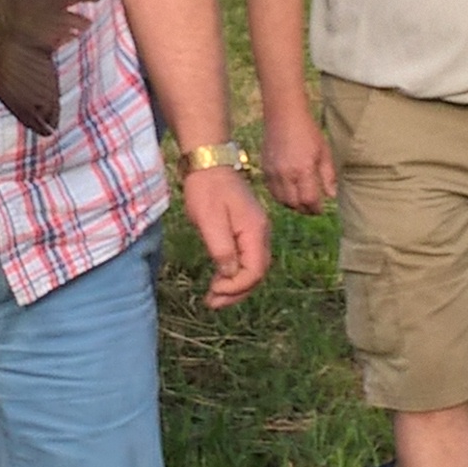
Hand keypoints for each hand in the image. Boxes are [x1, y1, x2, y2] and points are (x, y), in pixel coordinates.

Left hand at [181, 167, 270, 308]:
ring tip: (213, 298)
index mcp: (255, 231)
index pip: (255, 270)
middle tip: (213, 303)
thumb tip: (229, 273)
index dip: (236, 286)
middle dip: (236, 292)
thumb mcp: (209, 220)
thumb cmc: (207, 189)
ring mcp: (255, 231)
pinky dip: (233, 273)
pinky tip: (218, 280)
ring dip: (234, 286)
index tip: (214, 291)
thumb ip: (221, 248)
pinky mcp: (246, 230)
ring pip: (252, 268)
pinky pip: (245, 258)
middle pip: (257, 273)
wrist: (209, 163)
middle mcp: (260, 233)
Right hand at [260, 111, 336, 213]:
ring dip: (292, 204)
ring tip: (301, 201)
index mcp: (303, 170)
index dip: (316, 209)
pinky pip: (272, 191)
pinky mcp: (265, 169)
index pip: (309, 200)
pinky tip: (288, 192)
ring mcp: (273, 173)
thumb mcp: (324, 152)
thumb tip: (331, 195)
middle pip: (294, 204)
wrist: (284, 116)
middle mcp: (286, 174)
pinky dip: (280, 196)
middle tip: (312, 207)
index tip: (320, 209)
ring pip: (281, 200)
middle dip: (304, 209)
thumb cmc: (308, 131)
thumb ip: (328, 176)